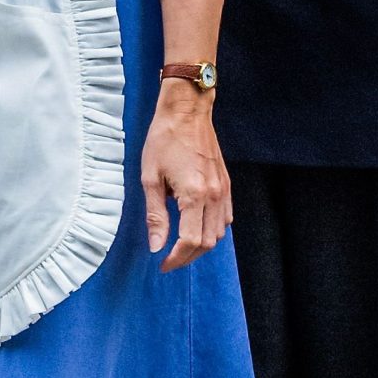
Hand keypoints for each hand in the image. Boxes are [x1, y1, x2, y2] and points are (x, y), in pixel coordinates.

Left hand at [142, 79, 231, 270]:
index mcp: (194, 195)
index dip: (177, 258)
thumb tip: (156, 245)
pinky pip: (225, 217)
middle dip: (188, 256)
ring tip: (180, 246)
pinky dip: (213, 229)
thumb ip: (155, 215)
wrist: (187, 112)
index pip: (190, 242)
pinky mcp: (227, 184)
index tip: (163, 264)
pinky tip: (196, 227)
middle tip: (169, 259)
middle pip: (208, 242)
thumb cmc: (163, 140)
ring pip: (219, 233)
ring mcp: (224, 190)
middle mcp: (214, 196)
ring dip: (201, 245)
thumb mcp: (150, 177)